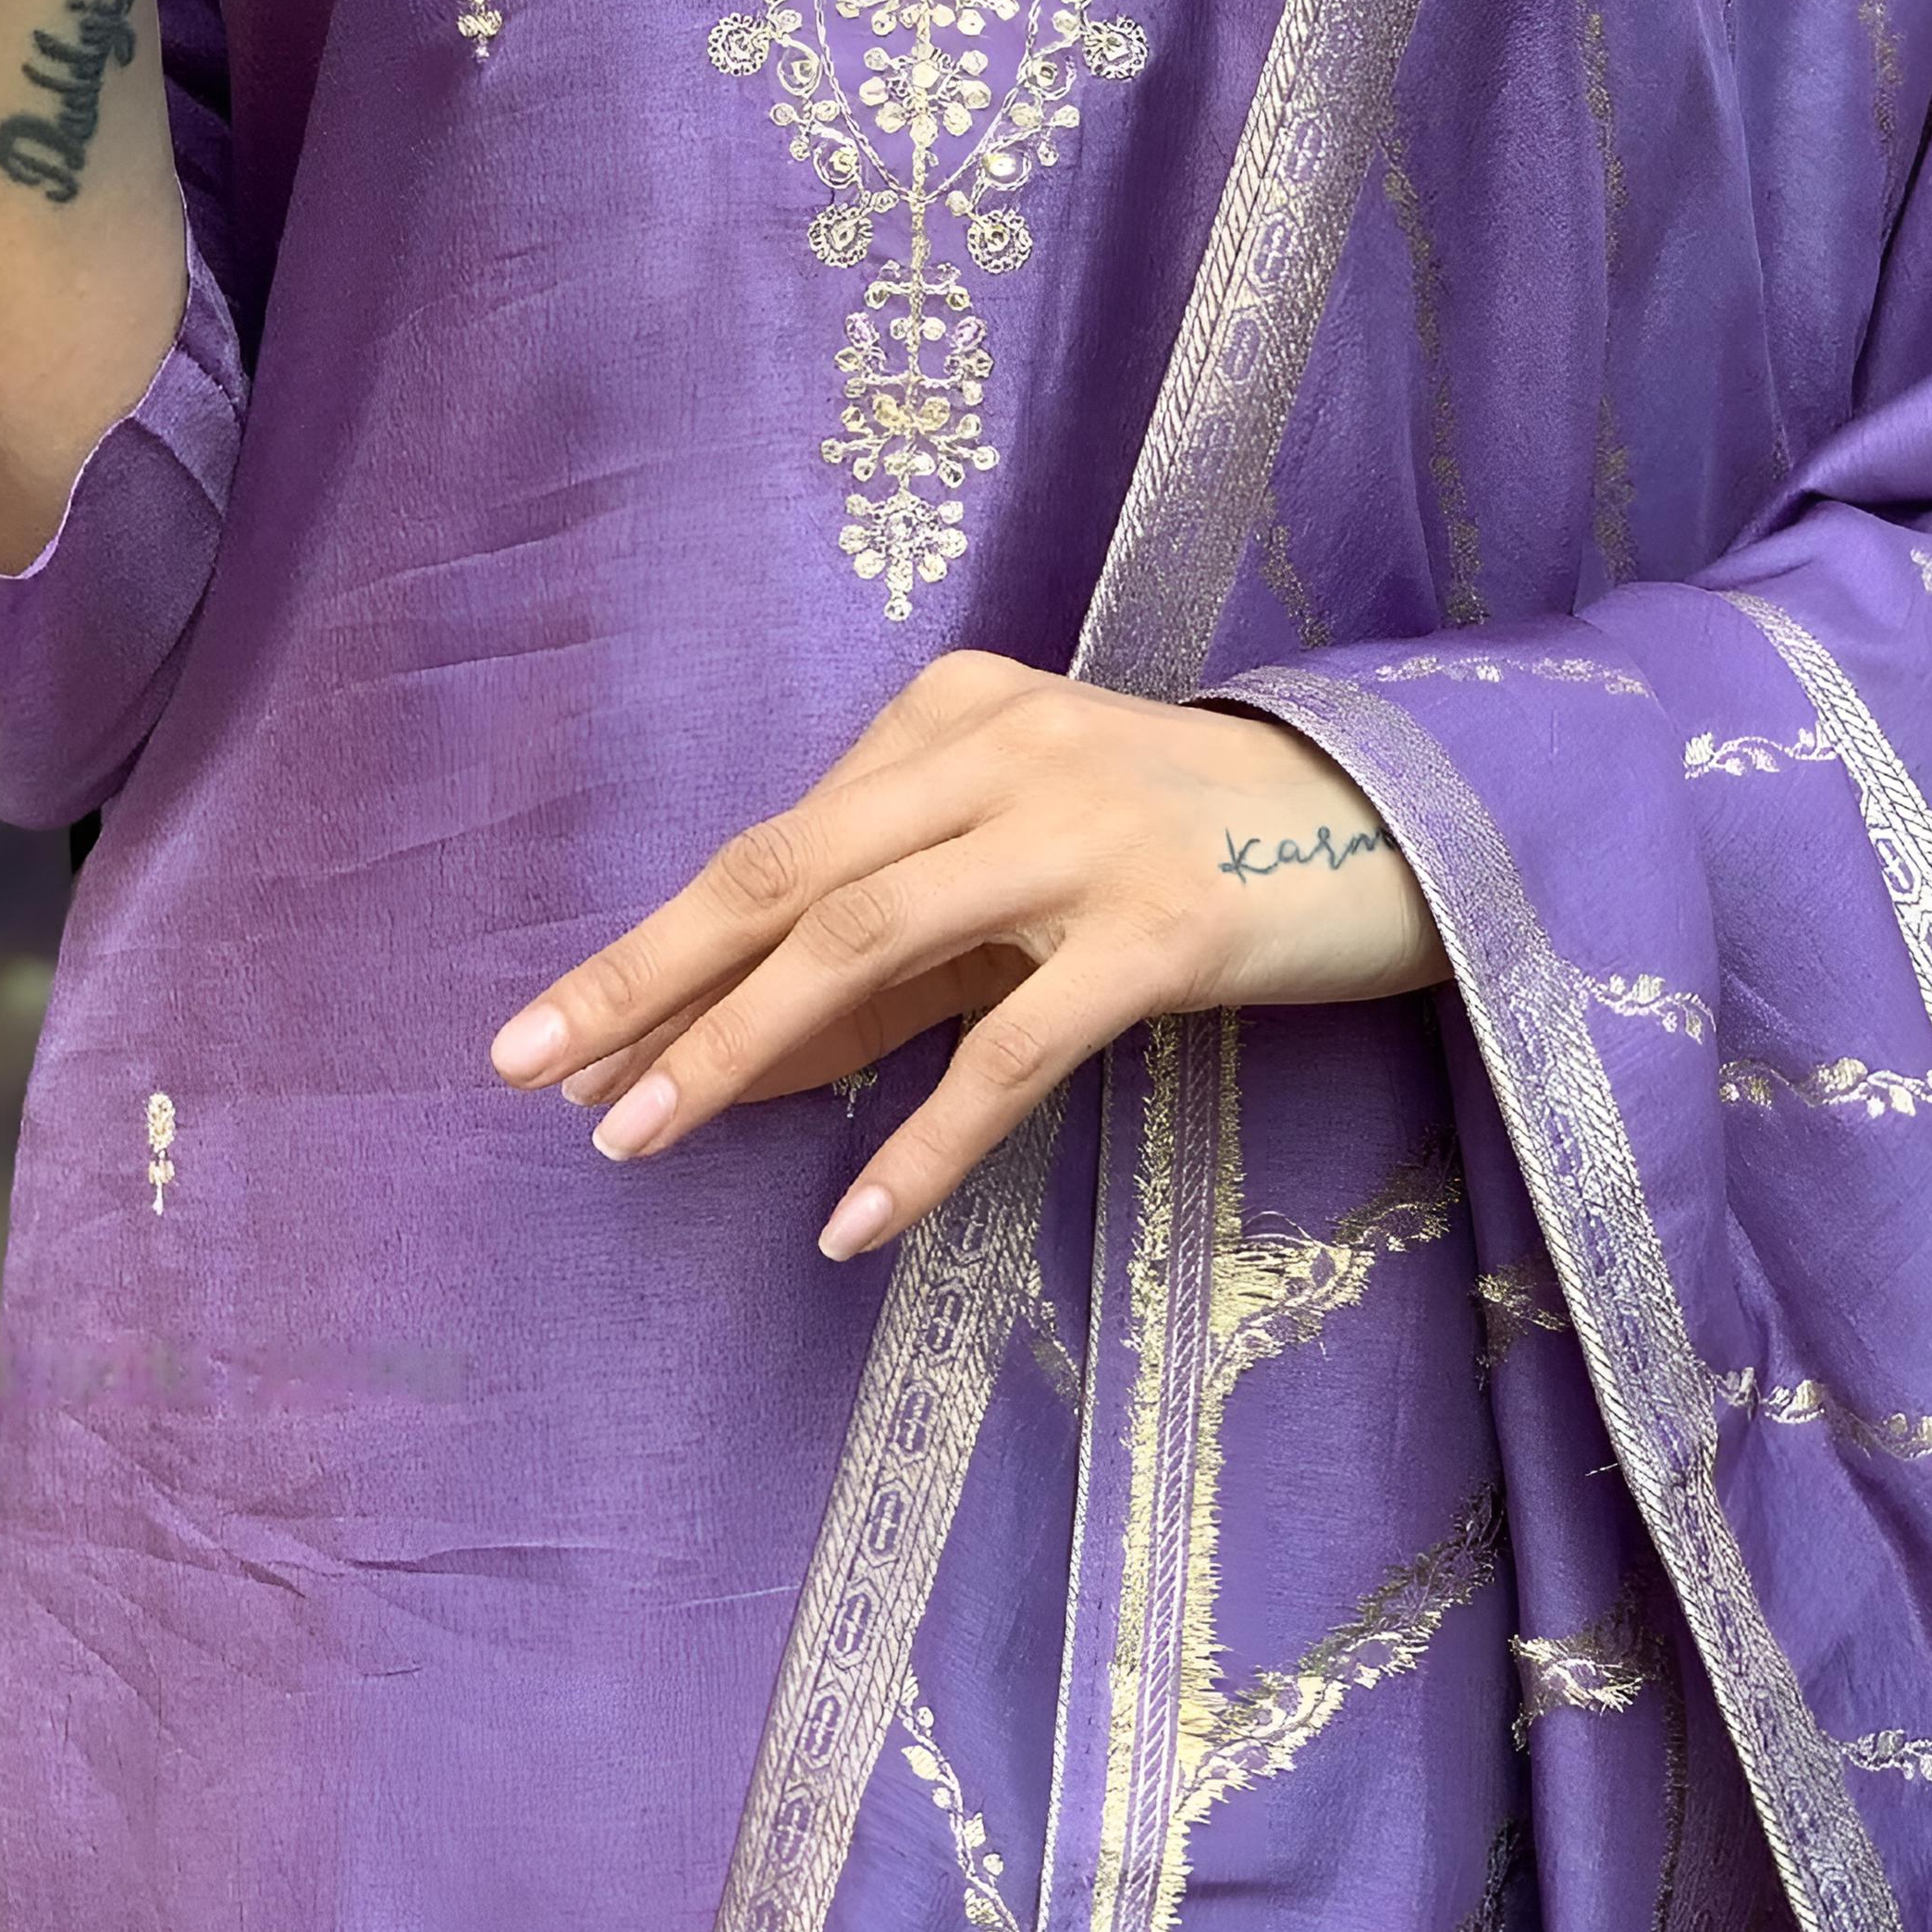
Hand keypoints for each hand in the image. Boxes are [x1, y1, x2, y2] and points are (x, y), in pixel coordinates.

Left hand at [489, 654, 1443, 1260]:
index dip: (661, 952)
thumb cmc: (1183, 845)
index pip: (780, 845)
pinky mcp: (1165, 927)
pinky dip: (922, 1138)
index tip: (558, 1044)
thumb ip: (884, 957)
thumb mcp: (1018, 872)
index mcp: (957, 710)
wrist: (1399, 819)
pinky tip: (851, 1221)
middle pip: (787, 870)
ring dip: (741, 1047)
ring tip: (643, 1141)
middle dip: (648, 977)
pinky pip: (1013, 1045)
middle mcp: (1006, 749)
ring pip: (871, 938)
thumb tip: (715, 1064)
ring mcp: (1085, 832)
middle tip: (533, 1072)